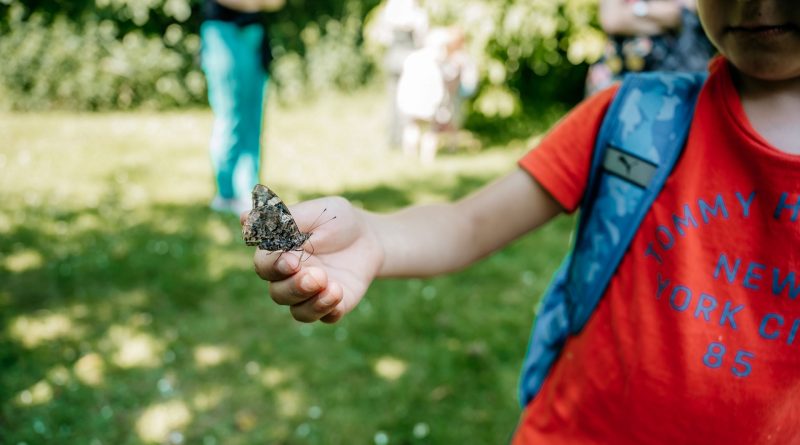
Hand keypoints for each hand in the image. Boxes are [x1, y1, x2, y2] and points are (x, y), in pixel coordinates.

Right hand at [244, 196, 383, 322]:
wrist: (369, 237)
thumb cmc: (336, 220)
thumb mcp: (316, 212)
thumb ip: (285, 219)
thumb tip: (244, 218)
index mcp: (280, 254)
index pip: (264, 265)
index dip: (274, 266)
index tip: (292, 260)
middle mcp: (290, 278)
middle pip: (278, 293)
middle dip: (294, 287)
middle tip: (316, 275)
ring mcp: (310, 294)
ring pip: (298, 311)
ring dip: (312, 302)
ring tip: (331, 286)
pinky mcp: (331, 305)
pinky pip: (324, 317)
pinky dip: (329, 310)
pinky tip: (339, 294)